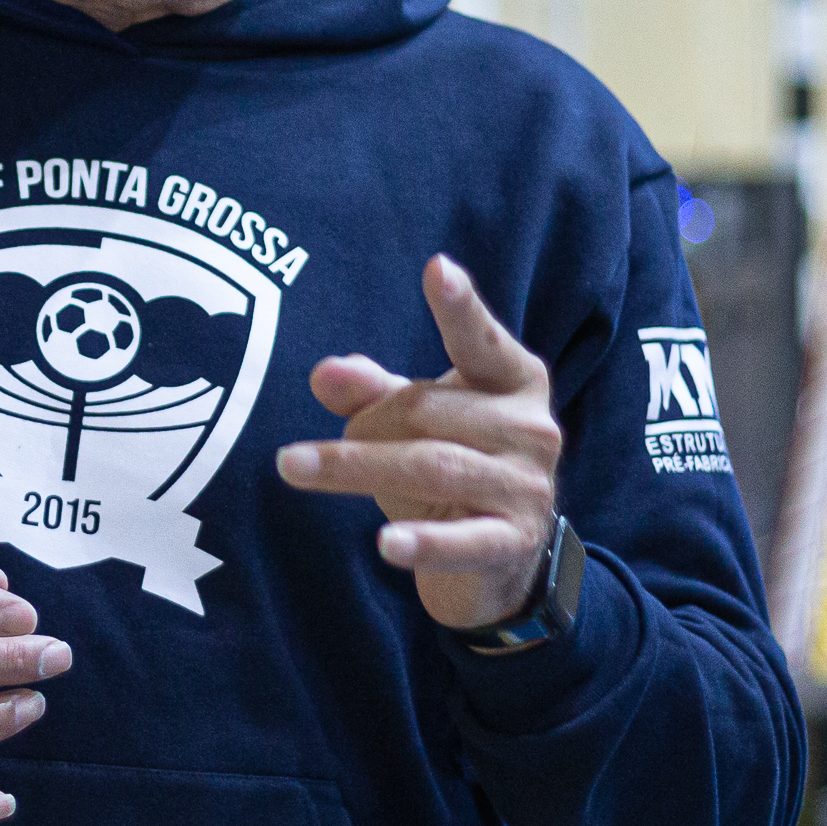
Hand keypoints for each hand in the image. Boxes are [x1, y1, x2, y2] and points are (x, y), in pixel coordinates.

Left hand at [274, 254, 562, 635]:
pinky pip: (462, 541)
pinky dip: (424, 542)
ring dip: (354, 466)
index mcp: (514, 379)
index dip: (459, 307)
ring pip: (432, 466)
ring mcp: (527, 487)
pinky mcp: (513, 543)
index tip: (436, 268)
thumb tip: (325, 372)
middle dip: (362, 424)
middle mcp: (533, 427)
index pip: (481, 341)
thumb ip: (371, 390)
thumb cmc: (451, 464)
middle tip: (308, 452)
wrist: (498, 557)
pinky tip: (386, 545)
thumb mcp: (411, 420)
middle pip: (426, 410)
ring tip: (293, 466)